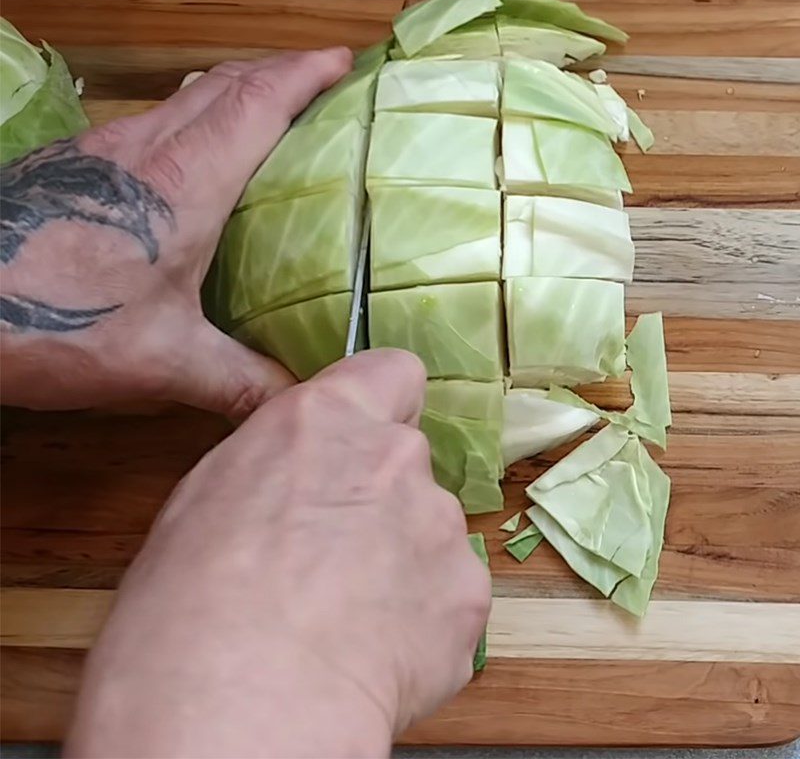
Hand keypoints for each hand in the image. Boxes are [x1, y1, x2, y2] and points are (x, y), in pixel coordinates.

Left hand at [0, 49, 350, 417]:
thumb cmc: (58, 319)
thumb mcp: (161, 360)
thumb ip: (238, 380)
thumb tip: (297, 400)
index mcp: (184, 181)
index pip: (257, 103)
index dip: (305, 74)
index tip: (345, 60)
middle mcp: (146, 147)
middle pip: (223, 84)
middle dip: (278, 71)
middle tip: (320, 82)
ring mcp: (103, 149)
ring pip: (185, 98)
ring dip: (234, 91)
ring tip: (270, 111)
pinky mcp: (74, 166)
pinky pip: (153, 122)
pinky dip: (194, 120)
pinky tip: (193, 159)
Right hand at [65, 350, 491, 758]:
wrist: (238, 702)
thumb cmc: (190, 604)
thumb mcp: (209, 496)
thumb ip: (280, 461)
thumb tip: (303, 473)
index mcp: (326, 418)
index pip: (393, 372)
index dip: (383, 403)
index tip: (366, 436)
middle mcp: (395, 456)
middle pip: (406, 461)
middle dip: (381, 498)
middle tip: (333, 557)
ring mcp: (439, 524)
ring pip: (429, 531)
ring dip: (402, 562)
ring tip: (347, 619)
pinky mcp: (468, 594)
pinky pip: (449, 595)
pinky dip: (422, 620)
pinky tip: (374, 653)